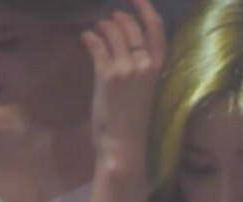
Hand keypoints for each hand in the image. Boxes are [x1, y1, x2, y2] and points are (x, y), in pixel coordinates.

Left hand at [80, 0, 166, 165]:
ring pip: (112, 30)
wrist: (123, 147)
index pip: (156, 29)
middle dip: (116, 18)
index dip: (145, 8)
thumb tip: (121, 43)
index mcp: (157, 69)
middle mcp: (144, 65)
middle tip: (106, 21)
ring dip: (101, 26)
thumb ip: (138, 68)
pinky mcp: (108, 75)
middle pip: (130, 25)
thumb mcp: (143, 91)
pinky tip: (84, 37)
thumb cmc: (132, 124)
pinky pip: (96, 43)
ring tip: (95, 30)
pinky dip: (88, 36)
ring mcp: (126, 68)